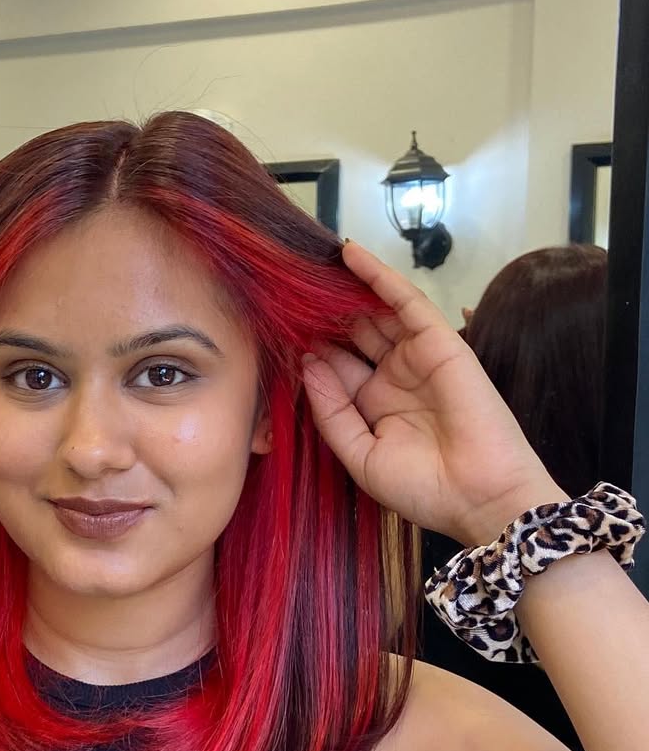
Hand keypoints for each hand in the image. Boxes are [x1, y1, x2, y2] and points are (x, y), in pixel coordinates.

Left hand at [300, 241, 565, 547]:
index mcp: (371, 407)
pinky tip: (349, 254)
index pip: (332, 369)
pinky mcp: (438, 341)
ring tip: (307, 263)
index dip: (306, 350)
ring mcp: (413, 358)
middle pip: (350, 337)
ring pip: (373, 314)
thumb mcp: (358, 454)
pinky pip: (404, 301)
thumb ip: (330, 412)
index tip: (273, 330)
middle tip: (286, 291)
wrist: (477, 496)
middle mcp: (390, 379)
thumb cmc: (421, 487)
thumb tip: (308, 364)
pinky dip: (378, 276)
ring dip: (342, 291)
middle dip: (320, 318)